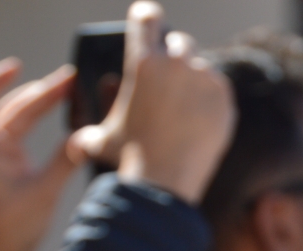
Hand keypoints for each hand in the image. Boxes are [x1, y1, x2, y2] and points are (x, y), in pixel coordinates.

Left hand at [0, 60, 79, 250]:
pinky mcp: (11, 164)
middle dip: (38, 92)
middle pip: (9, 109)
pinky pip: (25, 133)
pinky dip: (42, 121)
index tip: (16, 66)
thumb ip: (65, 163)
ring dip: (42, 103)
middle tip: (69, 80)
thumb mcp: (44, 194)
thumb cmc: (12, 227)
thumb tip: (87, 138)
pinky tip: (61, 113)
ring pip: (19, 119)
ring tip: (70, 89)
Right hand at [72, 2, 233, 203]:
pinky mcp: (225, 99)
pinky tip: (201, 117)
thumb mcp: (101, 139)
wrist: (167, 181)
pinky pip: (219, 87)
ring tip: (184, 105)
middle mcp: (176, 63)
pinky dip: (211, 97)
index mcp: (142, 61)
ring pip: (201, 65)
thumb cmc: (129, 159)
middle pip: (179, 41)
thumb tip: (77, 141)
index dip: (147, 17)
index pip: (147, 16)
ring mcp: (204, 80)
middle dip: (174, 56)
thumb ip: (88, 132)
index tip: (149, 22)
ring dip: (193, 78)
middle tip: (170, 80)